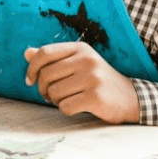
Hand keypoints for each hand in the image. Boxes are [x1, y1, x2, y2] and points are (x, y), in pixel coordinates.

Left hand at [24, 42, 139, 122]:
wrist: (130, 98)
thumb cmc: (98, 81)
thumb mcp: (78, 64)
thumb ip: (53, 59)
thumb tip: (27, 53)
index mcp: (80, 48)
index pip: (44, 53)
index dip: (32, 68)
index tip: (30, 80)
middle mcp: (87, 60)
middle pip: (46, 75)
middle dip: (43, 89)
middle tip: (51, 95)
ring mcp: (92, 78)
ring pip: (54, 92)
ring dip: (56, 101)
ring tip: (68, 99)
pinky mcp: (95, 97)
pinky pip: (65, 107)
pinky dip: (66, 110)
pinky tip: (77, 107)